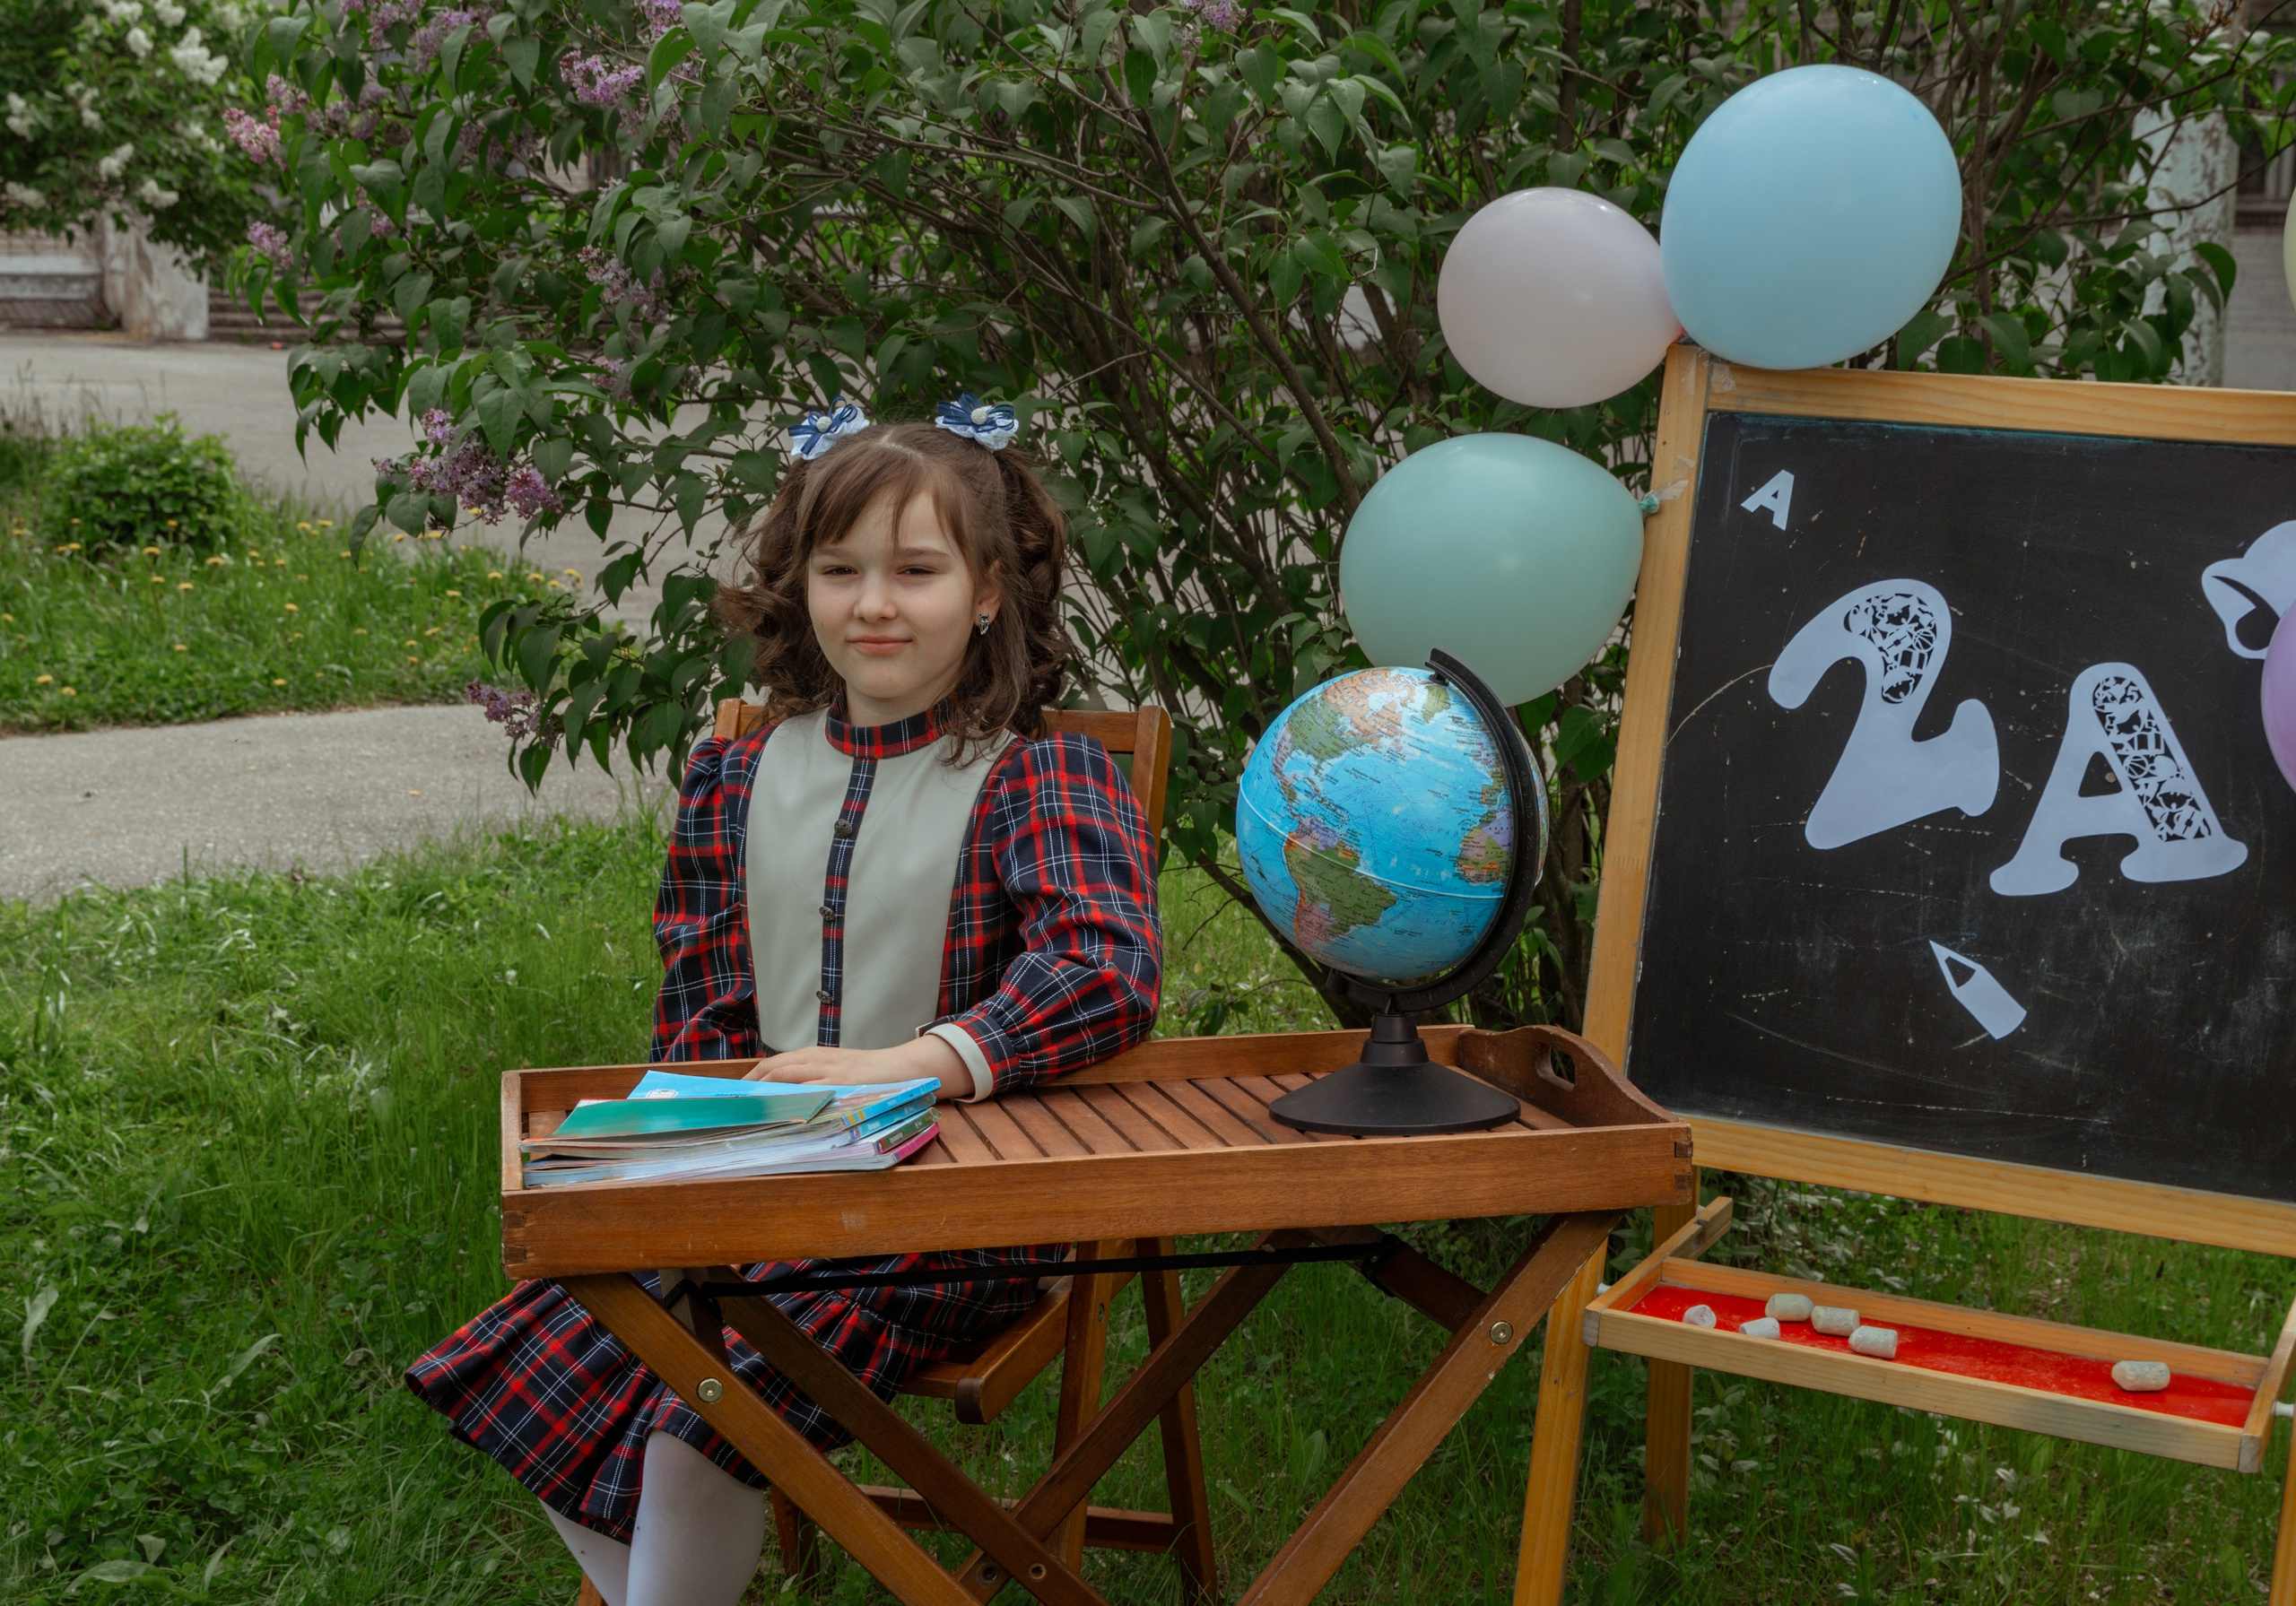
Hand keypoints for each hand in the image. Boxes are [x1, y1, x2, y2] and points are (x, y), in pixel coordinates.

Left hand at [744, 1033, 973, 1101]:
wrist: (904, 1067)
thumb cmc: (869, 1073)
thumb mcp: (837, 1069)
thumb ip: (814, 1078)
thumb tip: (785, 1095)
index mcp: (816, 1055)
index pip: (776, 1063)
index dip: (755, 1076)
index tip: (739, 1091)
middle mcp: (819, 1060)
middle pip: (776, 1067)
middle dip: (753, 1083)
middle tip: (738, 1101)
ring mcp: (830, 1072)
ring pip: (789, 1075)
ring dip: (766, 1090)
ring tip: (750, 1105)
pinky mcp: (843, 1084)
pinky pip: (812, 1091)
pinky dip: (794, 1099)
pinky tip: (781, 1110)